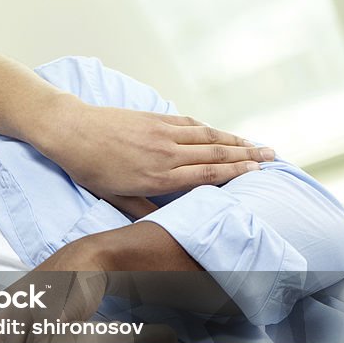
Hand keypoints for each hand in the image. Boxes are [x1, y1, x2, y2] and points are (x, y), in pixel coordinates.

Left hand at [42, 100, 273, 198]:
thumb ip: (142, 210)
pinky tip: (221, 133)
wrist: (70, 131)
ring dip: (235, 140)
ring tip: (257, 144)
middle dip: (247, 156)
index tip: (257, 173)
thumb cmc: (89, 167)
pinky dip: (209, 128)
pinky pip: (190, 123)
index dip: (236, 173)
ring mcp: (162, 133)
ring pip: (208, 136)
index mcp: (158, 177)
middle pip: (216, 154)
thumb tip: (163, 224)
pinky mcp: (155, 118)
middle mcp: (166, 154)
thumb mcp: (113, 197)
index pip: (207, 175)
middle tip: (272, 157)